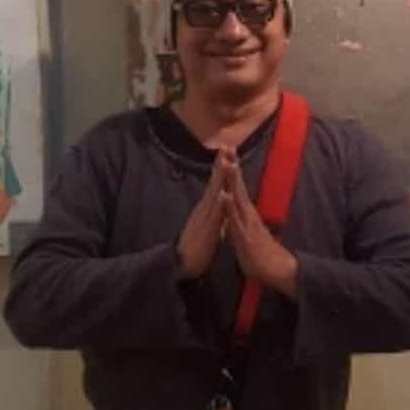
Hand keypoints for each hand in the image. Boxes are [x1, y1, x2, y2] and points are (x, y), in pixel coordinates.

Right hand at [176, 145, 234, 279]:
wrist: (181, 264)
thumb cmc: (197, 246)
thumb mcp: (209, 225)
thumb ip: (215, 213)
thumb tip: (221, 202)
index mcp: (207, 208)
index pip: (216, 183)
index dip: (222, 167)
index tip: (228, 150)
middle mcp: (204, 209)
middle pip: (214, 183)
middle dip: (221, 164)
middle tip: (226, 146)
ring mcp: (205, 218)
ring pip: (214, 195)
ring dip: (220, 179)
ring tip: (226, 162)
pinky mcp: (206, 230)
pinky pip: (214, 216)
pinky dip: (219, 205)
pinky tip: (223, 194)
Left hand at [222, 159, 299, 297]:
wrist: (278, 270)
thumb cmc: (261, 254)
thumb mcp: (247, 233)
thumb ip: (242, 222)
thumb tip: (237, 213)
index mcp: (247, 213)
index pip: (237, 187)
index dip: (231, 170)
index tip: (227, 153)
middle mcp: (248, 214)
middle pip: (238, 186)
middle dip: (232, 166)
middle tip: (228, 146)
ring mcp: (247, 224)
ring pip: (238, 199)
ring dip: (233, 181)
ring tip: (229, 163)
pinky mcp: (245, 236)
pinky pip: (235, 219)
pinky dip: (229, 207)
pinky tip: (225, 195)